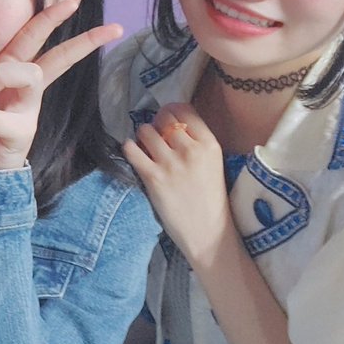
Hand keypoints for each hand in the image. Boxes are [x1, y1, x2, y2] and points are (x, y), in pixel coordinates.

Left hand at [0, 0, 123, 170]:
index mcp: (13, 70)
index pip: (33, 39)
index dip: (52, 18)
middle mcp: (27, 88)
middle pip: (52, 57)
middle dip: (71, 33)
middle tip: (77, 5)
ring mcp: (27, 110)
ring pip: (29, 75)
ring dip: (2, 74)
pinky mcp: (19, 132)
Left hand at [122, 103, 235, 266]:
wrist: (208, 233)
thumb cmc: (211, 199)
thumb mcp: (213, 162)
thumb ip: (196, 141)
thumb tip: (171, 122)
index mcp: (209, 144)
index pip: (184, 110)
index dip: (171, 111)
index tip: (167, 119)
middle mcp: (190, 149)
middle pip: (164, 117)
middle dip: (157, 123)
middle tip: (156, 136)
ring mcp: (170, 163)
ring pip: (145, 130)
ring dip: (143, 136)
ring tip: (146, 148)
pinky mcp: (153, 177)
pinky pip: (131, 149)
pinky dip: (129, 148)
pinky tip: (135, 154)